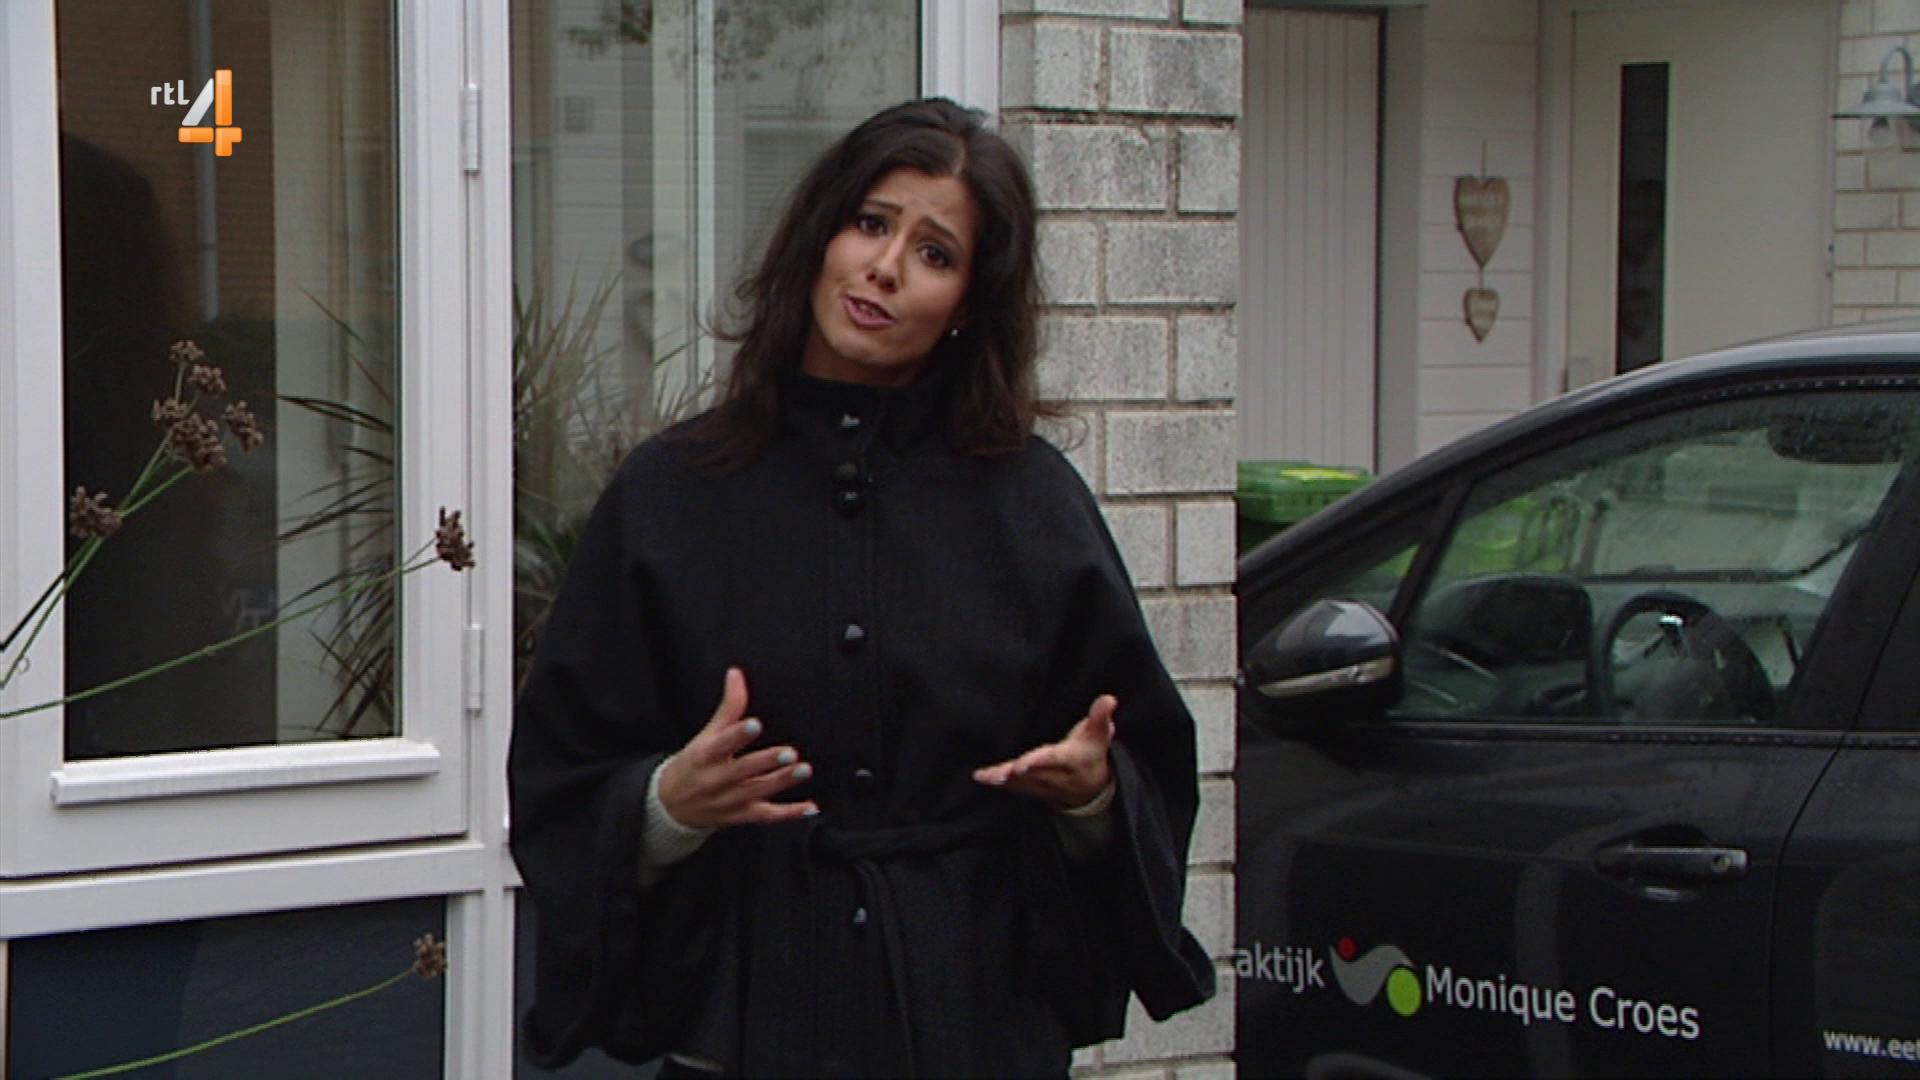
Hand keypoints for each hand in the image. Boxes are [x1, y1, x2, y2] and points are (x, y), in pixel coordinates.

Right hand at [657, 667, 817, 827]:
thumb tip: (736, 673)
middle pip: (742, 771)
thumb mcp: (706, 735)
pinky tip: (810, 807)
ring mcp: (729, 801)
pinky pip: (766, 817)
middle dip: (766, 762)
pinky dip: (789, 814)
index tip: (755, 724)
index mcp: (704, 755)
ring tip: (804, 770)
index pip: (721, 744)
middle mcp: (715, 780)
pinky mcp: (741, 816)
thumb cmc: (694, 763)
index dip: (737, 735)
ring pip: (757, 792)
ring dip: (782, 782)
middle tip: (790, 752)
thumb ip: (728, 707)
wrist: (670, 807)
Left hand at [972, 694, 1116, 808]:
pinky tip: (980, 777)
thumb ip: (1100, 716)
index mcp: (1069, 759)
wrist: (1090, 788)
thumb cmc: (1091, 753)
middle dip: (1015, 773)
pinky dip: (997, 782)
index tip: (1024, 764)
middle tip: (998, 774)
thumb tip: (1109, 699)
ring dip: (1003, 779)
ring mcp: (1041, 784)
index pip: (1052, 760)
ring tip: (986, 776)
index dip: (1038, 762)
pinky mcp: (1030, 787)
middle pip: (1031, 774)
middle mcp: (1053, 775)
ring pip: (1019, 782)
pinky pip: (1013, 786)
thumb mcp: (1099, 734)